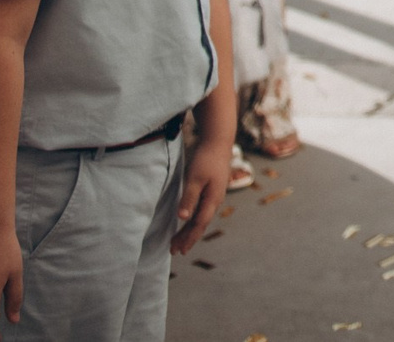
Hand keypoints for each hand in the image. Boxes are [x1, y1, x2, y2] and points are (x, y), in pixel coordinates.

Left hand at [173, 135, 231, 251]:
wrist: (218, 142)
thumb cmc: (206, 159)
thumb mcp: (195, 178)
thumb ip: (189, 198)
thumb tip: (182, 218)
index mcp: (212, 200)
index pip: (199, 225)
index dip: (189, 238)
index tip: (179, 250)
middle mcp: (215, 200)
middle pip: (200, 224)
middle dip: (188, 238)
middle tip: (175, 251)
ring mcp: (215, 195)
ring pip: (201, 218)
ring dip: (190, 230)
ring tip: (179, 241)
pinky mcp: (212, 190)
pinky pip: (202, 210)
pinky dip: (193, 220)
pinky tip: (188, 221)